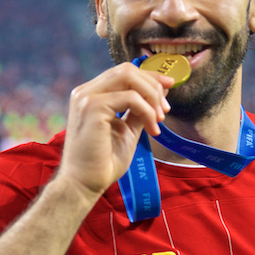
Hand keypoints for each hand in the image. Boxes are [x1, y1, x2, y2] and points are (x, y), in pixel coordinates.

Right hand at [57, 63, 172, 199]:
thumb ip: (139, 110)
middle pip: (127, 70)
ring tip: (159, 119)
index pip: (124, 73)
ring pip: (129, 76)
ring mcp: (87, 97)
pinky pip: (130, 97)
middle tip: (165, 109)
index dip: (149, 76)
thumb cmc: (103, 162)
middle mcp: (86, 92)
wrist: (84, 184)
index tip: (169, 86)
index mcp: (92, 95)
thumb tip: (160, 91)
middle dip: (153, 85)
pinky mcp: (92, 107)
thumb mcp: (127, 130)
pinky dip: (147, 111)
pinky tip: (152, 129)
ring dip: (151, 96)